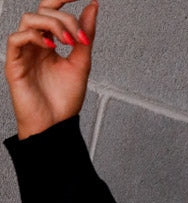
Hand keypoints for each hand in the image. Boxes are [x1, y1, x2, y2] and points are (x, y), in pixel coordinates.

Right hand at [5, 1, 97, 139]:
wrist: (56, 127)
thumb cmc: (65, 101)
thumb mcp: (81, 64)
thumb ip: (86, 35)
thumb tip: (93, 6)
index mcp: (49, 41)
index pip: (50, 10)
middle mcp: (35, 43)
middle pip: (43, 12)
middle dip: (64, 19)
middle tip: (79, 37)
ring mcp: (24, 52)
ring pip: (29, 19)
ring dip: (52, 25)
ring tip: (68, 42)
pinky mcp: (14, 64)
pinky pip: (17, 38)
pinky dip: (34, 36)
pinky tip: (49, 46)